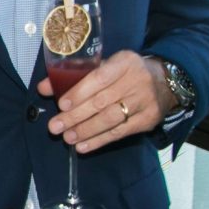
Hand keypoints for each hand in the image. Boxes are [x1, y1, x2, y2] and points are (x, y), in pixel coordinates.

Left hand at [39, 49, 171, 150]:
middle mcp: (137, 80)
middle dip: (76, 116)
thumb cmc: (125, 73)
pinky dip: (99, 140)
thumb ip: (76, 75)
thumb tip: (44, 88)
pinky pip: (120, 133)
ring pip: (111, 119)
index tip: (61, 105)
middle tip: (56, 127)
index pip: (100, 78)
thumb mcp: (106, 66)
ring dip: (86, 131)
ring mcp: (145, 101)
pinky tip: (83, 146)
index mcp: (125, 62)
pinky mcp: (148, 120)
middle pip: (102, 102)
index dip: (79, 92)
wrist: (164, 83)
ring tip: (67, 138)